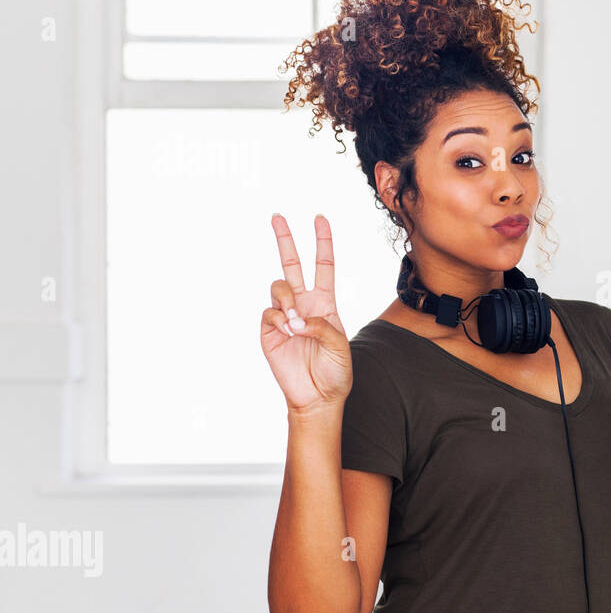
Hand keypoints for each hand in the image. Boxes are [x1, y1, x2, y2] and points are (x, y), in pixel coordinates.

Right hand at [260, 213, 351, 414]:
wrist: (318, 396)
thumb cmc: (335, 371)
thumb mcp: (339, 345)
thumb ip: (321, 325)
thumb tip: (295, 318)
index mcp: (325, 303)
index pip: (323, 266)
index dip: (322, 243)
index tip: (320, 219)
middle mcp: (303, 305)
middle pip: (292, 265)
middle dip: (285, 240)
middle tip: (278, 216)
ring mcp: (284, 316)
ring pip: (278, 287)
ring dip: (287, 299)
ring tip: (296, 322)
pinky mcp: (269, 330)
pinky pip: (269, 312)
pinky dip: (279, 319)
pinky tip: (288, 332)